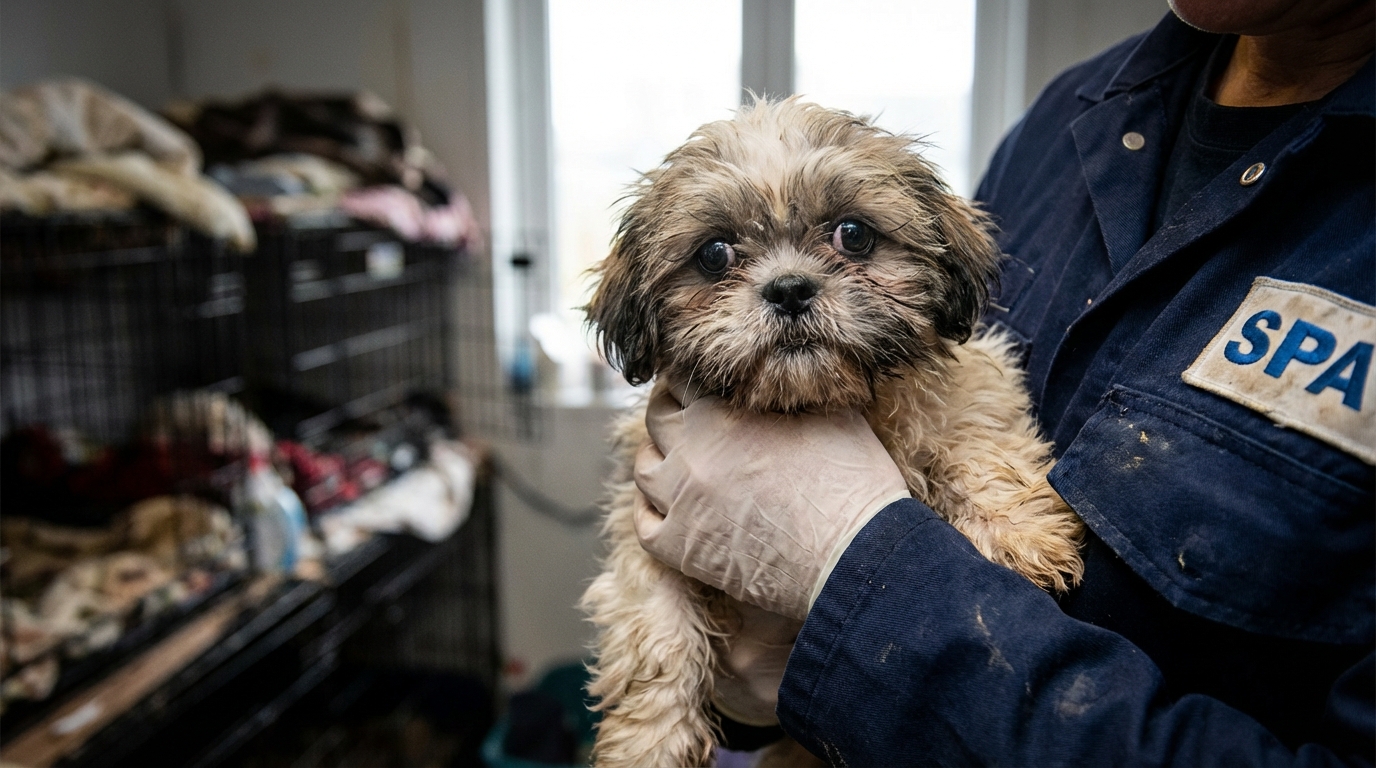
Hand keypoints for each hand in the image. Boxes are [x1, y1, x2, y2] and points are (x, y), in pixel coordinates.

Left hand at [633, 379, 910, 619]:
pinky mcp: (679, 547)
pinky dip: (654, 514)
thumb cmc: (852, 483)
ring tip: (682, 465)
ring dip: (659, 461)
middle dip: (670, 414)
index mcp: (721, 410)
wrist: (854, 555)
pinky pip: (644, 524)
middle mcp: (690, 449)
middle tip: (689, 422)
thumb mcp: (830, 411)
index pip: (681, 379)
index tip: (701, 389)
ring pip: (644, 470)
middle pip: (657, 419)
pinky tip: (674, 512)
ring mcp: (680, 499)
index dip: (691, 382)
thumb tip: (784, 373)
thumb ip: (789, 388)